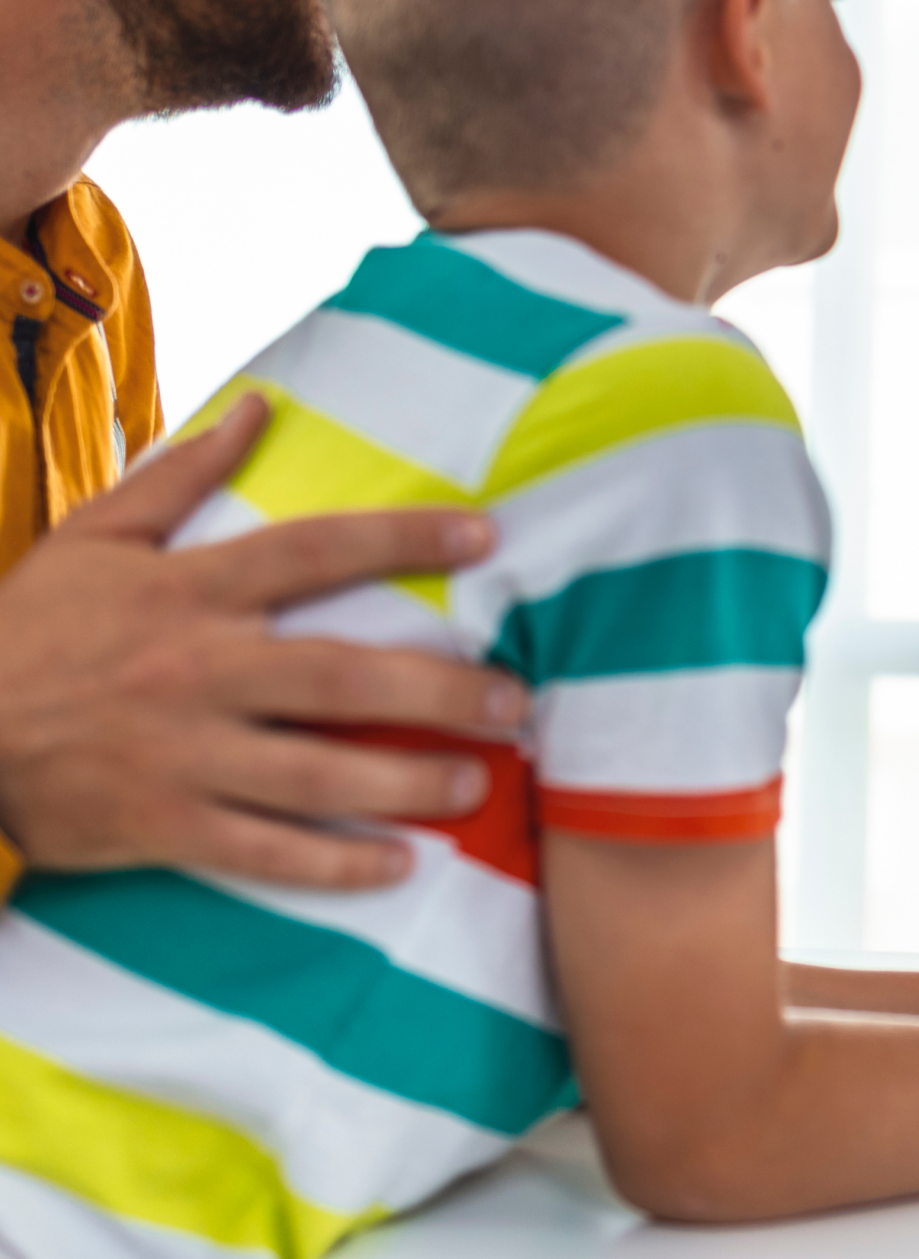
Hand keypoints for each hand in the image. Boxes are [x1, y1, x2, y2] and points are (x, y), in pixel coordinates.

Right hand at [0, 393, 527, 886]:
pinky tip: (399, 867)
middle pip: (341, 675)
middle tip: (514, 698)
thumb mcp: (94, 537)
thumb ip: (183, 473)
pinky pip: (263, 851)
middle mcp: (199, 670)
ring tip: (481, 782)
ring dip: (407, 781)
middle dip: (439, 688)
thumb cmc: (23, 628)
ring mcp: (183, 755)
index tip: (484, 536)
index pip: (319, 552)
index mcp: (190, 590)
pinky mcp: (162, 827)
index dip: (405, 539)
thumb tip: (259, 406)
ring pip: (317, 772)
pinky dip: (332, 864)